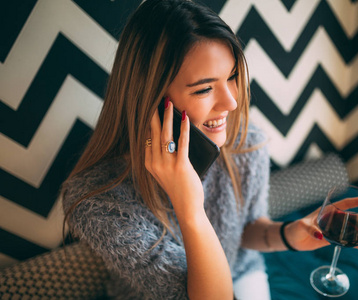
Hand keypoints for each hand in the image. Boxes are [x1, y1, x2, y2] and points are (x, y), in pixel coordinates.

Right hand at [145, 97, 203, 215]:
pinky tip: (185, 117)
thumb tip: (172, 133)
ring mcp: (166, 165)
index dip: (147, 121)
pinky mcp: (181, 166)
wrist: (187, 208)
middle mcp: (155, 163)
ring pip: (165, 135)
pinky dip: (183, 128)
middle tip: (156, 97)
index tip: (150, 106)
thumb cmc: (180, 188)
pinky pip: (182, 143)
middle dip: (154, 113)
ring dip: (167, 117)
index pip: (146, 137)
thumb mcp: (166, 172)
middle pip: (152, 133)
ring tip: (168, 102)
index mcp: (149, 163)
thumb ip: (165, 156)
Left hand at [284, 197, 357, 250]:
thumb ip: (310, 230)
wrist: (293, 239)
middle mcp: (333, 219)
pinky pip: (348, 241)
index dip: (357, 202)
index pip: (345, 204)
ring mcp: (334, 229)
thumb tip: (319, 235)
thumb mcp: (302, 226)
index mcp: (327, 211)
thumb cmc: (296, 228)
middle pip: (352, 217)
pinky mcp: (333, 239)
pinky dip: (357, 245)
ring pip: (352, 229)